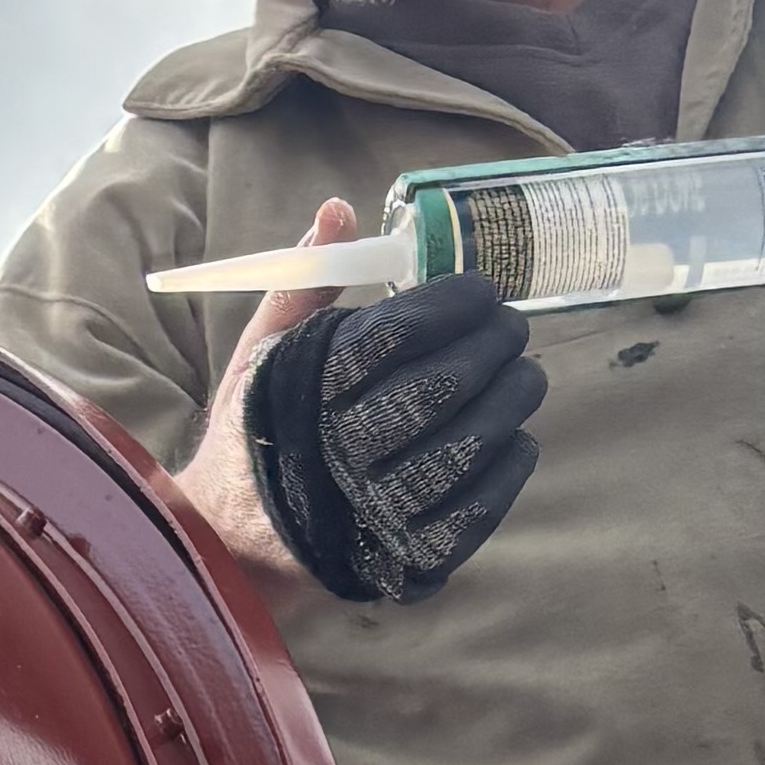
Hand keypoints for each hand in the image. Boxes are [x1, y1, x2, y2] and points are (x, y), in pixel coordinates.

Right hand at [243, 260, 545, 604]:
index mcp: (306, 392)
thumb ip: (309, 279)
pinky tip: (516, 436)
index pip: (396, 336)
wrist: (239, 538)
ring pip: (468, 447)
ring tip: (524, 375)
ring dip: (511, 402)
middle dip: (492, 348)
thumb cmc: (263, 428)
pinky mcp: (408, 555)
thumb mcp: (267, 348)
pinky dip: (510, 466)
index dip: (451, 305)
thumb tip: (339, 208)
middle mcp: (340, 453)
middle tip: (512, 327)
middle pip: (440, 390)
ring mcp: (376, 511)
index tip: (480, 290)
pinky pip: (479, 509)